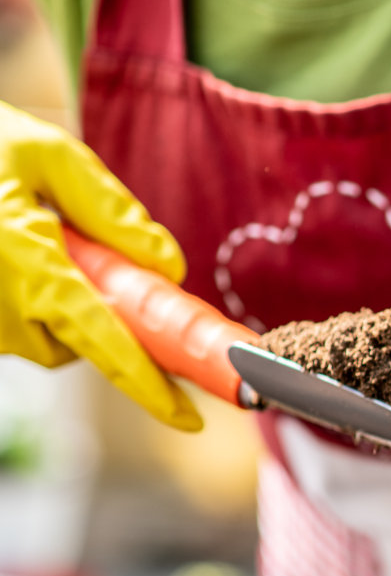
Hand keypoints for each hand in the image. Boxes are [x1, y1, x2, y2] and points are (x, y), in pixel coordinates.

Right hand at [0, 102, 199, 429]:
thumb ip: (111, 210)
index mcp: (27, 266)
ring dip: (63, 303)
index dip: (148, 385)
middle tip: (86, 253)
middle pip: (84, 344)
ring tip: (38, 241)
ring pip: (52, 337)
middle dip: (103, 314)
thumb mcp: (48, 156)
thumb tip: (169, 266)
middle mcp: (0, 310)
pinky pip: (22, 328)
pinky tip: (16, 253)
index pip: (102, 341)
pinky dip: (35, 299)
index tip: (188, 419)